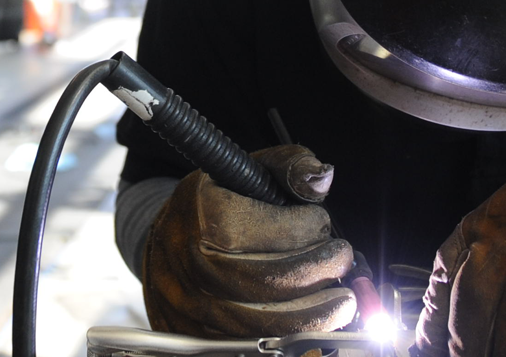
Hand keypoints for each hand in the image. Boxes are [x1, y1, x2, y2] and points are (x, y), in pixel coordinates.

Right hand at [143, 145, 356, 337]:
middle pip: (274, 282)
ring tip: (341, 300)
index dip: (311, 227)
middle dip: (321, 271)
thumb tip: (320, 178)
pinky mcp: (202, 335)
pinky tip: (314, 320)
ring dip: (316, 313)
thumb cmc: (209, 206)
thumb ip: (287, 166)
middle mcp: (197, 266)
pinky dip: (291, 336)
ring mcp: (196, 307)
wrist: (163, 245)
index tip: (319, 222)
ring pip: (268, 323)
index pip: (277, 232)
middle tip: (341, 259)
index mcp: (207, 218)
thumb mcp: (242, 171)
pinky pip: (254, 344)